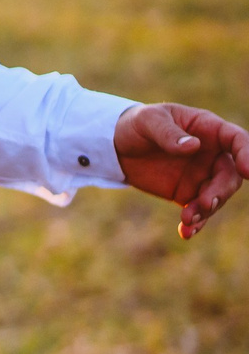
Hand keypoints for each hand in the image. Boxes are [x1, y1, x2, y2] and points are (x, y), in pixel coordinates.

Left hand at [115, 102, 248, 238]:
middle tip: (205, 204)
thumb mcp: (147, 121)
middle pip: (230, 175)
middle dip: (220, 191)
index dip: (247, 154)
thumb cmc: (136, 124)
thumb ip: (167, 133)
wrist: (116, 145)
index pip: (237, 140)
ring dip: (206, 210)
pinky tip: (186, 232)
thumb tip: (193, 146)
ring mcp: (202, 176)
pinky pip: (198, 211)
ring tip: (187, 219)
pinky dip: (195, 223)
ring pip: (216, 196)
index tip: (248, 171)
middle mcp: (212, 154)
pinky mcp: (187, 194)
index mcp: (208, 129)